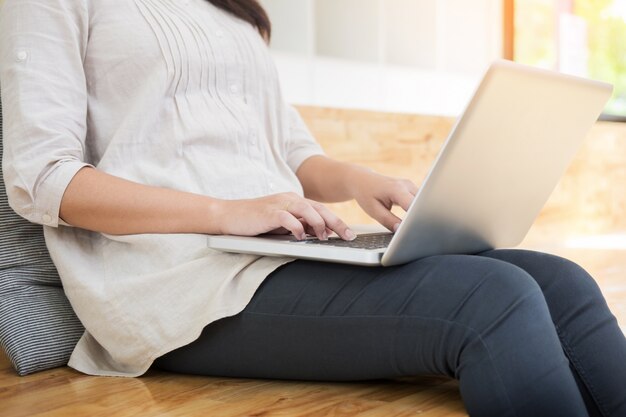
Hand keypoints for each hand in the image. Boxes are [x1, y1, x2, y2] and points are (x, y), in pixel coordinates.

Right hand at [216, 192, 355, 240]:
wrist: (229, 215)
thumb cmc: (256, 222)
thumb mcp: (282, 225)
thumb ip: (299, 226)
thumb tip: (319, 234)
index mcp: (295, 201)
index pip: (321, 210)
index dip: (337, 221)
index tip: (350, 234)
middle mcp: (290, 199)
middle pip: (319, 209)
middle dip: (336, 222)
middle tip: (348, 236)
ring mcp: (279, 204)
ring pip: (306, 209)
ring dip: (318, 224)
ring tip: (325, 237)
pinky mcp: (268, 212)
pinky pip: (287, 217)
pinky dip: (296, 227)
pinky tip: (300, 236)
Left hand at [351, 171, 417, 231]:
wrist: (363, 180)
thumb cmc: (366, 194)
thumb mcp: (374, 211)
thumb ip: (388, 221)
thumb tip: (401, 230)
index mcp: (397, 189)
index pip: (413, 206)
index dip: (415, 219)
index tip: (413, 230)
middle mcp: (407, 185)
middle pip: (421, 205)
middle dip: (419, 218)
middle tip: (413, 231)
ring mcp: (411, 186)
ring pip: (421, 204)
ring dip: (418, 215)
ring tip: (410, 224)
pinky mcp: (412, 189)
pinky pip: (418, 202)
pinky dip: (416, 211)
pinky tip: (410, 218)